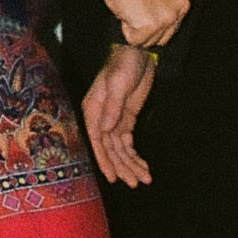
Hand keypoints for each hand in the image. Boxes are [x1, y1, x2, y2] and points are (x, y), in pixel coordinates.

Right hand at [83, 44, 156, 186]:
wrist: (137, 54)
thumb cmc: (123, 66)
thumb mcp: (117, 84)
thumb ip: (112, 107)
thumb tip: (105, 130)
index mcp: (93, 111)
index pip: (98, 141)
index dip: (105, 160)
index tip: (113, 178)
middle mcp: (101, 119)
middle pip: (110, 149)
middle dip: (122, 167)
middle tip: (135, 183)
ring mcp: (114, 121)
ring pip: (120, 149)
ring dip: (131, 164)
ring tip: (143, 179)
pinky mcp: (126, 120)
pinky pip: (128, 143)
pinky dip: (135, 155)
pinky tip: (143, 166)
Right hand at [100, 0, 188, 49]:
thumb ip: (163, 9)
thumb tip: (158, 30)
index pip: (171, 29)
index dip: (152, 20)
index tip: (145, 8)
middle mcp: (180, 9)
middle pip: (162, 39)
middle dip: (146, 28)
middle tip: (136, 7)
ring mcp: (167, 17)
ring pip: (148, 42)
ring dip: (136, 29)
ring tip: (132, 7)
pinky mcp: (152, 25)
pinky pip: (135, 40)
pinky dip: (127, 29)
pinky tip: (128, 11)